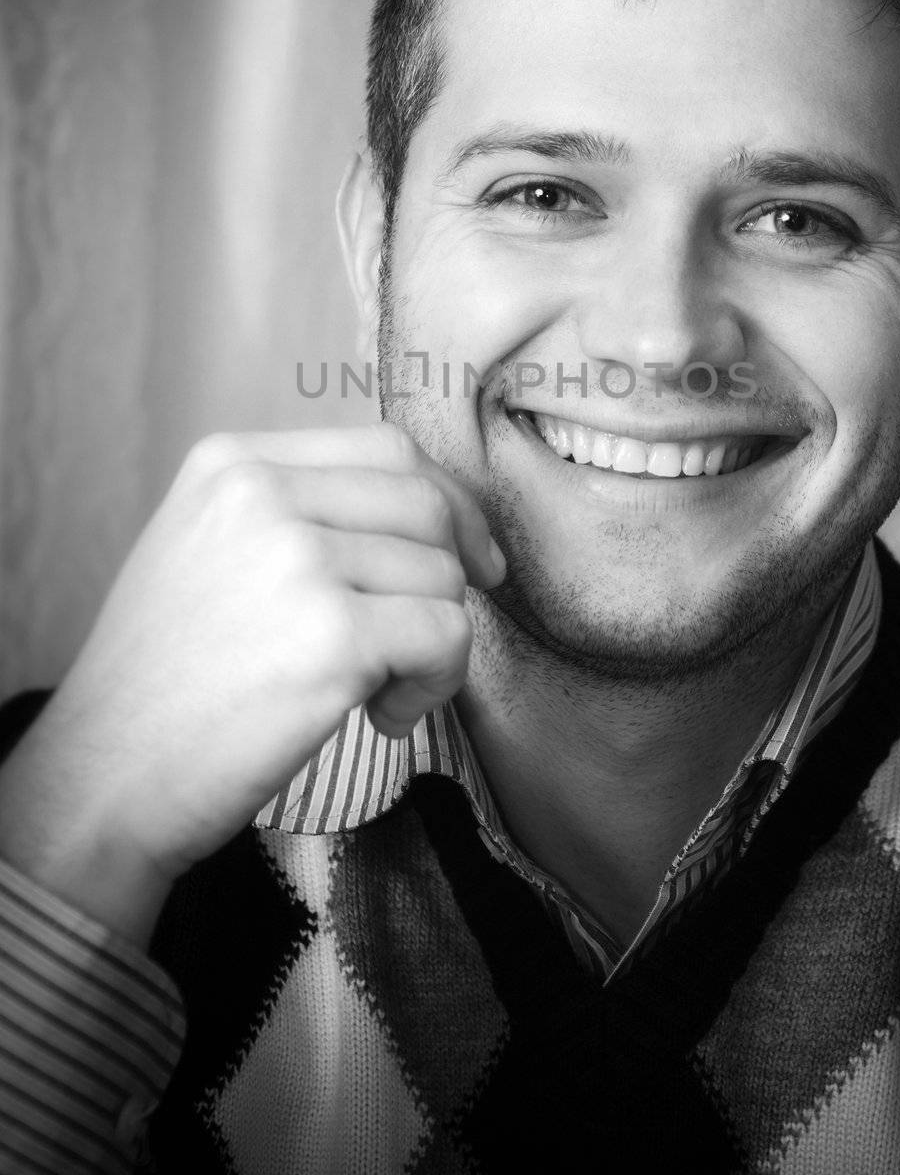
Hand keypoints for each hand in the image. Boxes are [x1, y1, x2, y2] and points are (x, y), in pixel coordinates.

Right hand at [0, 425, 503, 942]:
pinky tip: (384, 716)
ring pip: (442, 574)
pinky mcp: (334, 635)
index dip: (447, 501)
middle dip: (456, 571)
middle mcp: (262, 493)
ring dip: (434, 643)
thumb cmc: (169, 682)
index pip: (384, 447)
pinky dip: (437, 683)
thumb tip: (434, 514)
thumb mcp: (210, 550)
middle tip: (432, 637)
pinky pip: (446, 634)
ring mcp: (298, 560)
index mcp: (233, 463)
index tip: (468, 554)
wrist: (106, 777)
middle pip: (425, 503)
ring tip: (378, 691)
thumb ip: (300, 514)